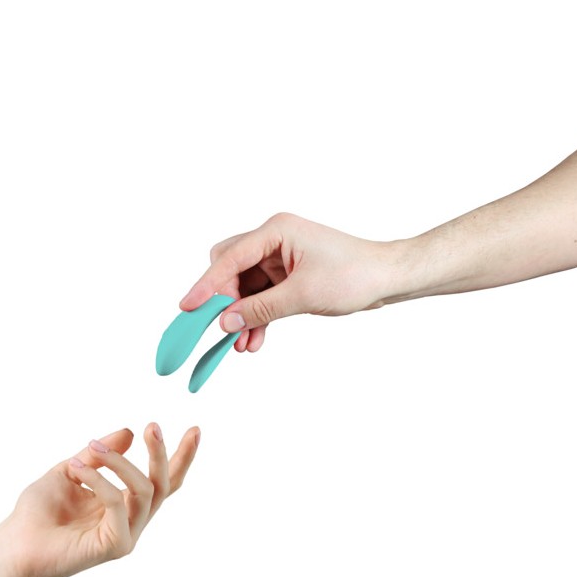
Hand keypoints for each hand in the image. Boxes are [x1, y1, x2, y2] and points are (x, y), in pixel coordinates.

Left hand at [1, 424, 199, 576]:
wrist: (13, 545)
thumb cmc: (38, 512)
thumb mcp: (72, 469)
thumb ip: (99, 455)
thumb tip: (129, 432)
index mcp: (123, 504)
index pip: (160, 480)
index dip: (180, 457)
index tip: (195, 429)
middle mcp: (130, 520)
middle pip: (164, 485)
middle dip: (162, 454)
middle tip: (153, 427)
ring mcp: (125, 535)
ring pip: (145, 492)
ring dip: (121, 463)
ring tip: (93, 448)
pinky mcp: (115, 546)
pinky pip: (119, 505)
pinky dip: (100, 481)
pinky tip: (77, 469)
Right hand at [179, 212, 391, 352]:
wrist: (387, 279)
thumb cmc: (355, 275)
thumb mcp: (304, 295)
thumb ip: (261, 309)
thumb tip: (226, 322)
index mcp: (276, 231)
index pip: (229, 258)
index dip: (207, 285)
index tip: (189, 308)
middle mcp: (273, 240)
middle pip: (229, 269)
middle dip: (224, 301)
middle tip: (220, 328)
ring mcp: (279, 259)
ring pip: (244, 288)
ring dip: (241, 316)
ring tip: (240, 345)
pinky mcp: (287, 276)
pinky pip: (260, 298)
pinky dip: (256, 318)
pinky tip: (254, 340)